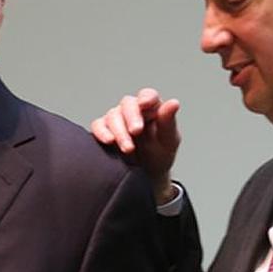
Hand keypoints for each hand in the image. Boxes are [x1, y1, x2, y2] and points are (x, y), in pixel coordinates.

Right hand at [91, 88, 180, 203]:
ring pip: (113, 115)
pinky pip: (98, 125)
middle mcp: (132, 111)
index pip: (148, 96)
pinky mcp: (104, 131)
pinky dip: (102, 132)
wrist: (146, 176)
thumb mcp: (169, 141)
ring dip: (120, 131)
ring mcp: (117, 119)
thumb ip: (169, 122)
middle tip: (136, 131)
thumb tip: (174, 103)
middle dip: (131, 117)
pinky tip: (109, 141)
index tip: (145, 105)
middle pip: (128, 104)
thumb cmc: (159, 155)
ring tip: (128, 148)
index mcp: (151, 108)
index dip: (146, 98)